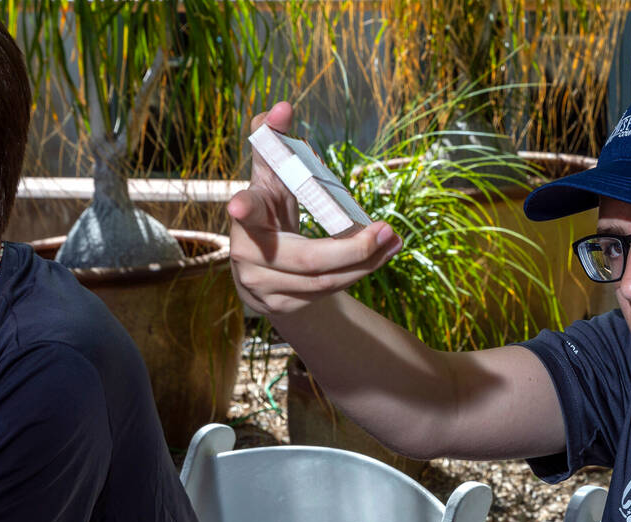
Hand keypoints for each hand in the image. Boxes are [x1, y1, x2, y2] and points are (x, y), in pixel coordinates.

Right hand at [227, 101, 402, 315]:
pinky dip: (358, 272)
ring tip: (394, 240)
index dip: (243, 207)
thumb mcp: (271, 178)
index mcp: (246, 217)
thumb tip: (283, 106)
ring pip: (325, 281)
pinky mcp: (283, 306)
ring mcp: (265, 286)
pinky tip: (382, 255)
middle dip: (352, 249)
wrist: (262, 269)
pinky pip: (328, 292)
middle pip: (307, 259)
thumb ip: (276, 143)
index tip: (236, 205)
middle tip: (386, 229)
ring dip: (366, 262)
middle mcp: (249, 255)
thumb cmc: (269, 210)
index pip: (246, 210)